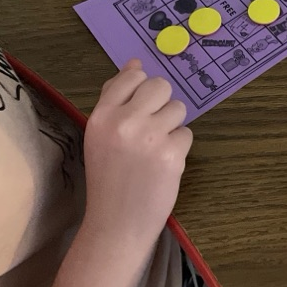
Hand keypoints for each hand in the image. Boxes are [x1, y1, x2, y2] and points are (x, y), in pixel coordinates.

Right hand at [82, 60, 192, 253]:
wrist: (116, 223)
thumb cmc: (109, 176)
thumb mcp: (100, 134)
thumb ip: (116, 98)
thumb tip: (135, 63)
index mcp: (101, 115)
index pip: (133, 76)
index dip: (142, 89)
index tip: (139, 107)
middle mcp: (124, 122)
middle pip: (161, 86)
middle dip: (161, 103)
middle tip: (151, 128)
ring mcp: (149, 137)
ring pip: (178, 108)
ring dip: (172, 125)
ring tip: (154, 148)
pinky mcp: (171, 154)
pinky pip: (186, 133)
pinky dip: (178, 147)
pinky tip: (162, 164)